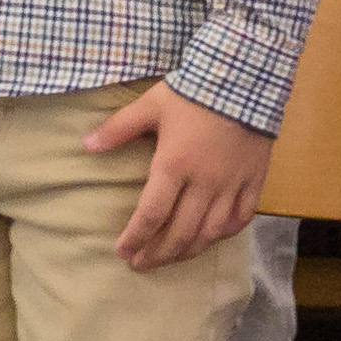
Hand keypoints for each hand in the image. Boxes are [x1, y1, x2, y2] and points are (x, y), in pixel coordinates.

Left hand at [83, 83, 272, 270]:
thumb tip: (86, 145)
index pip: (151, 215)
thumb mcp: (150, 105)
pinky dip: (225, 234)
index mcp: (174, 166)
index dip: (135, 238)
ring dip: (188, 252)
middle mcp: (204, 183)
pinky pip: (241, 218)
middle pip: (180, 233)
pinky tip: (211, 238)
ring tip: (171, 259)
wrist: (244, 76)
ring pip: (210, 233)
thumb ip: (118, 129)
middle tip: (141, 264)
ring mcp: (232, 185)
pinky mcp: (254, 180)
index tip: (122, 252)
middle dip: (157, 254)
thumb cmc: (192, 91)